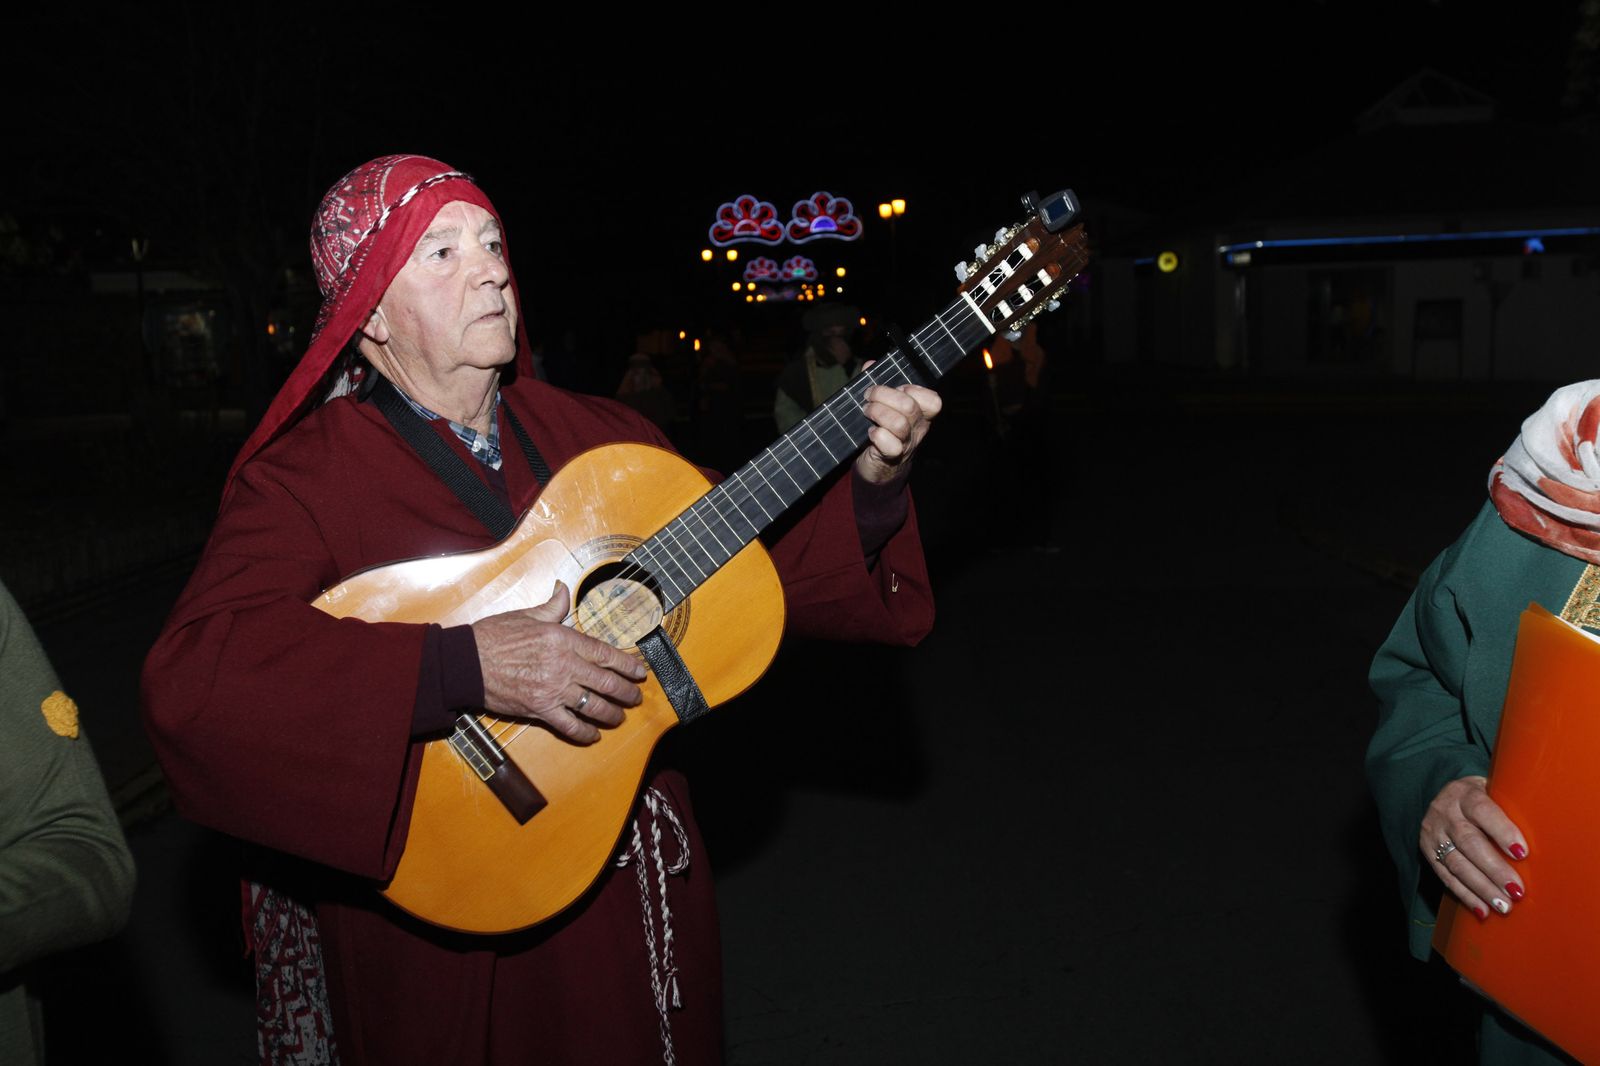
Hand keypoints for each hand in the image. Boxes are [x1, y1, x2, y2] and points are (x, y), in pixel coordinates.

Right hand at [471, 583, 646, 743]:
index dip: (627, 665)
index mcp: (563, 639)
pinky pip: (569, 725)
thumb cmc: (494, 636)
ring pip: (593, 706)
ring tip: (620, 717)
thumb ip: (553, 606)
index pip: (605, 653)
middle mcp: (564, 665)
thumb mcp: (527, 615)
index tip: (639, 672)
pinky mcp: (540, 709)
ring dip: (611, 713)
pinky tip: (593, 734)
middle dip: (626, 692)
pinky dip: (584, 732)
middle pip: (605, 682)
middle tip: (636, 697)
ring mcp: (553, 689)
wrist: (467, 662)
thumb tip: (564, 589)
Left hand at [854, 376, 940, 485]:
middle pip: (909, 406)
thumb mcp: (883, 405)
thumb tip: (870, 365)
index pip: (933, 400)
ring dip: (878, 413)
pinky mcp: (892, 457)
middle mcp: (918, 428)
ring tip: (867, 412)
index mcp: (920, 413)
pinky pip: (890, 445)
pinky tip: (871, 432)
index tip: (896, 387)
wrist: (879, 466)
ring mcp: (907, 443)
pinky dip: (878, 435)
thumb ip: (878, 383)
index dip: (913, 389)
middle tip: (869, 397)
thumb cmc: (882, 429)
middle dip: (884, 395)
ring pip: (899, 424)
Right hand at [1421, 775, 1527, 918]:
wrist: (1442, 797)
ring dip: (1481, 888)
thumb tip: (1543, 837)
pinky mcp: (1428, 852)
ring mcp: (1434, 833)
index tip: (1522, 853)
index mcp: (1464, 794)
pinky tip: (1482, 910)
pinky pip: (1445, 876)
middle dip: (1494, 869)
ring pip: (1456, 864)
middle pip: (1469, 842)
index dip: (1501, 831)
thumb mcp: (1491, 791)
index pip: (1482, 810)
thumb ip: (1509, 808)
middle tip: (1516, 891)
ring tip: (1504, 906)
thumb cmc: (1480, 798)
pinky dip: (1464, 895)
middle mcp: (1445, 813)